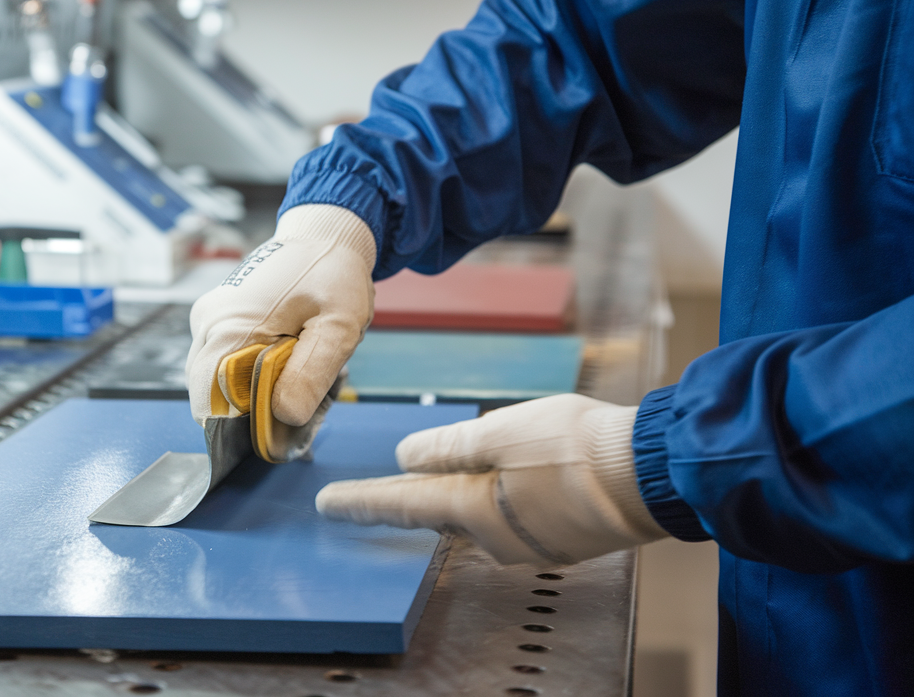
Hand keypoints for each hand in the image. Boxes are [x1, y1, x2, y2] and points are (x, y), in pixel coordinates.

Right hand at [187, 204, 375, 426]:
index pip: (209, 404)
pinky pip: (226, 364)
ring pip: (219, 383)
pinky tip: (288, 358)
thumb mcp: (338, 327)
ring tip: (299, 369)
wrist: (324, 235)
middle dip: (255, 410)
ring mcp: (209, 321)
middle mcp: (207, 324)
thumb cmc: (332, 274)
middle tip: (304, 395)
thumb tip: (286, 416)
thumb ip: (312, 373)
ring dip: (256, 392)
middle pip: (213, 397)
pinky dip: (253, 374)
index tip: (284, 424)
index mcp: (228, 326)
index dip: (242, 426)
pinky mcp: (218, 321)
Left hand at [316, 394, 669, 564]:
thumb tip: (406, 457)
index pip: (400, 505)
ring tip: (460, 466)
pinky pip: (513, 518)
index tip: (327, 505)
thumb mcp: (501, 432)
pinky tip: (514, 477)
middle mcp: (494, 537)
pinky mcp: (559, 541)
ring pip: (478, 514)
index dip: (360, 502)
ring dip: (463, 492)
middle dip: (414, 495)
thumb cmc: (576, 448)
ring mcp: (528, 545)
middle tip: (385, 484)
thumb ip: (448, 448)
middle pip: (439, 511)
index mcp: (472, 508)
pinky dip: (500, 498)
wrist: (650, 475)